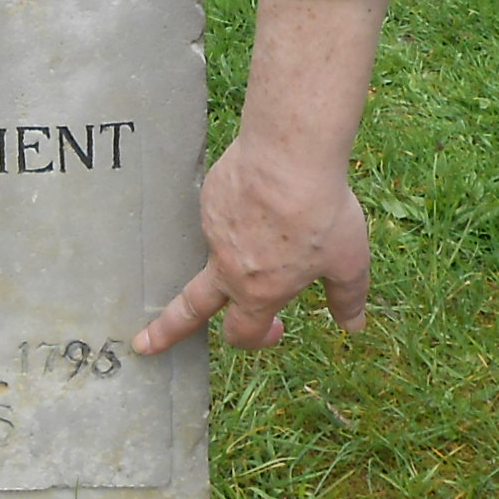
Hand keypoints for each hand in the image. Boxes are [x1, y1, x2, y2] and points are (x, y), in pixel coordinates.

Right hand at [136, 0, 389, 353]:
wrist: (289, 153)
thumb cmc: (321, 211)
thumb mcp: (348, 261)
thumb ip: (347, 298)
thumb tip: (353, 326)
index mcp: (259, 292)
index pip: (242, 333)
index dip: (258, 340)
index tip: (277, 331)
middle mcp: (227, 267)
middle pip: (188, 308)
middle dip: (164, 331)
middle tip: (144, 345)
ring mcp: (212, 230)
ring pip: (218, 250)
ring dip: (239, 246)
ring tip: (283, 214)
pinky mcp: (209, 197)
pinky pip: (223, 212)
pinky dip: (242, 210)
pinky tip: (268, 191)